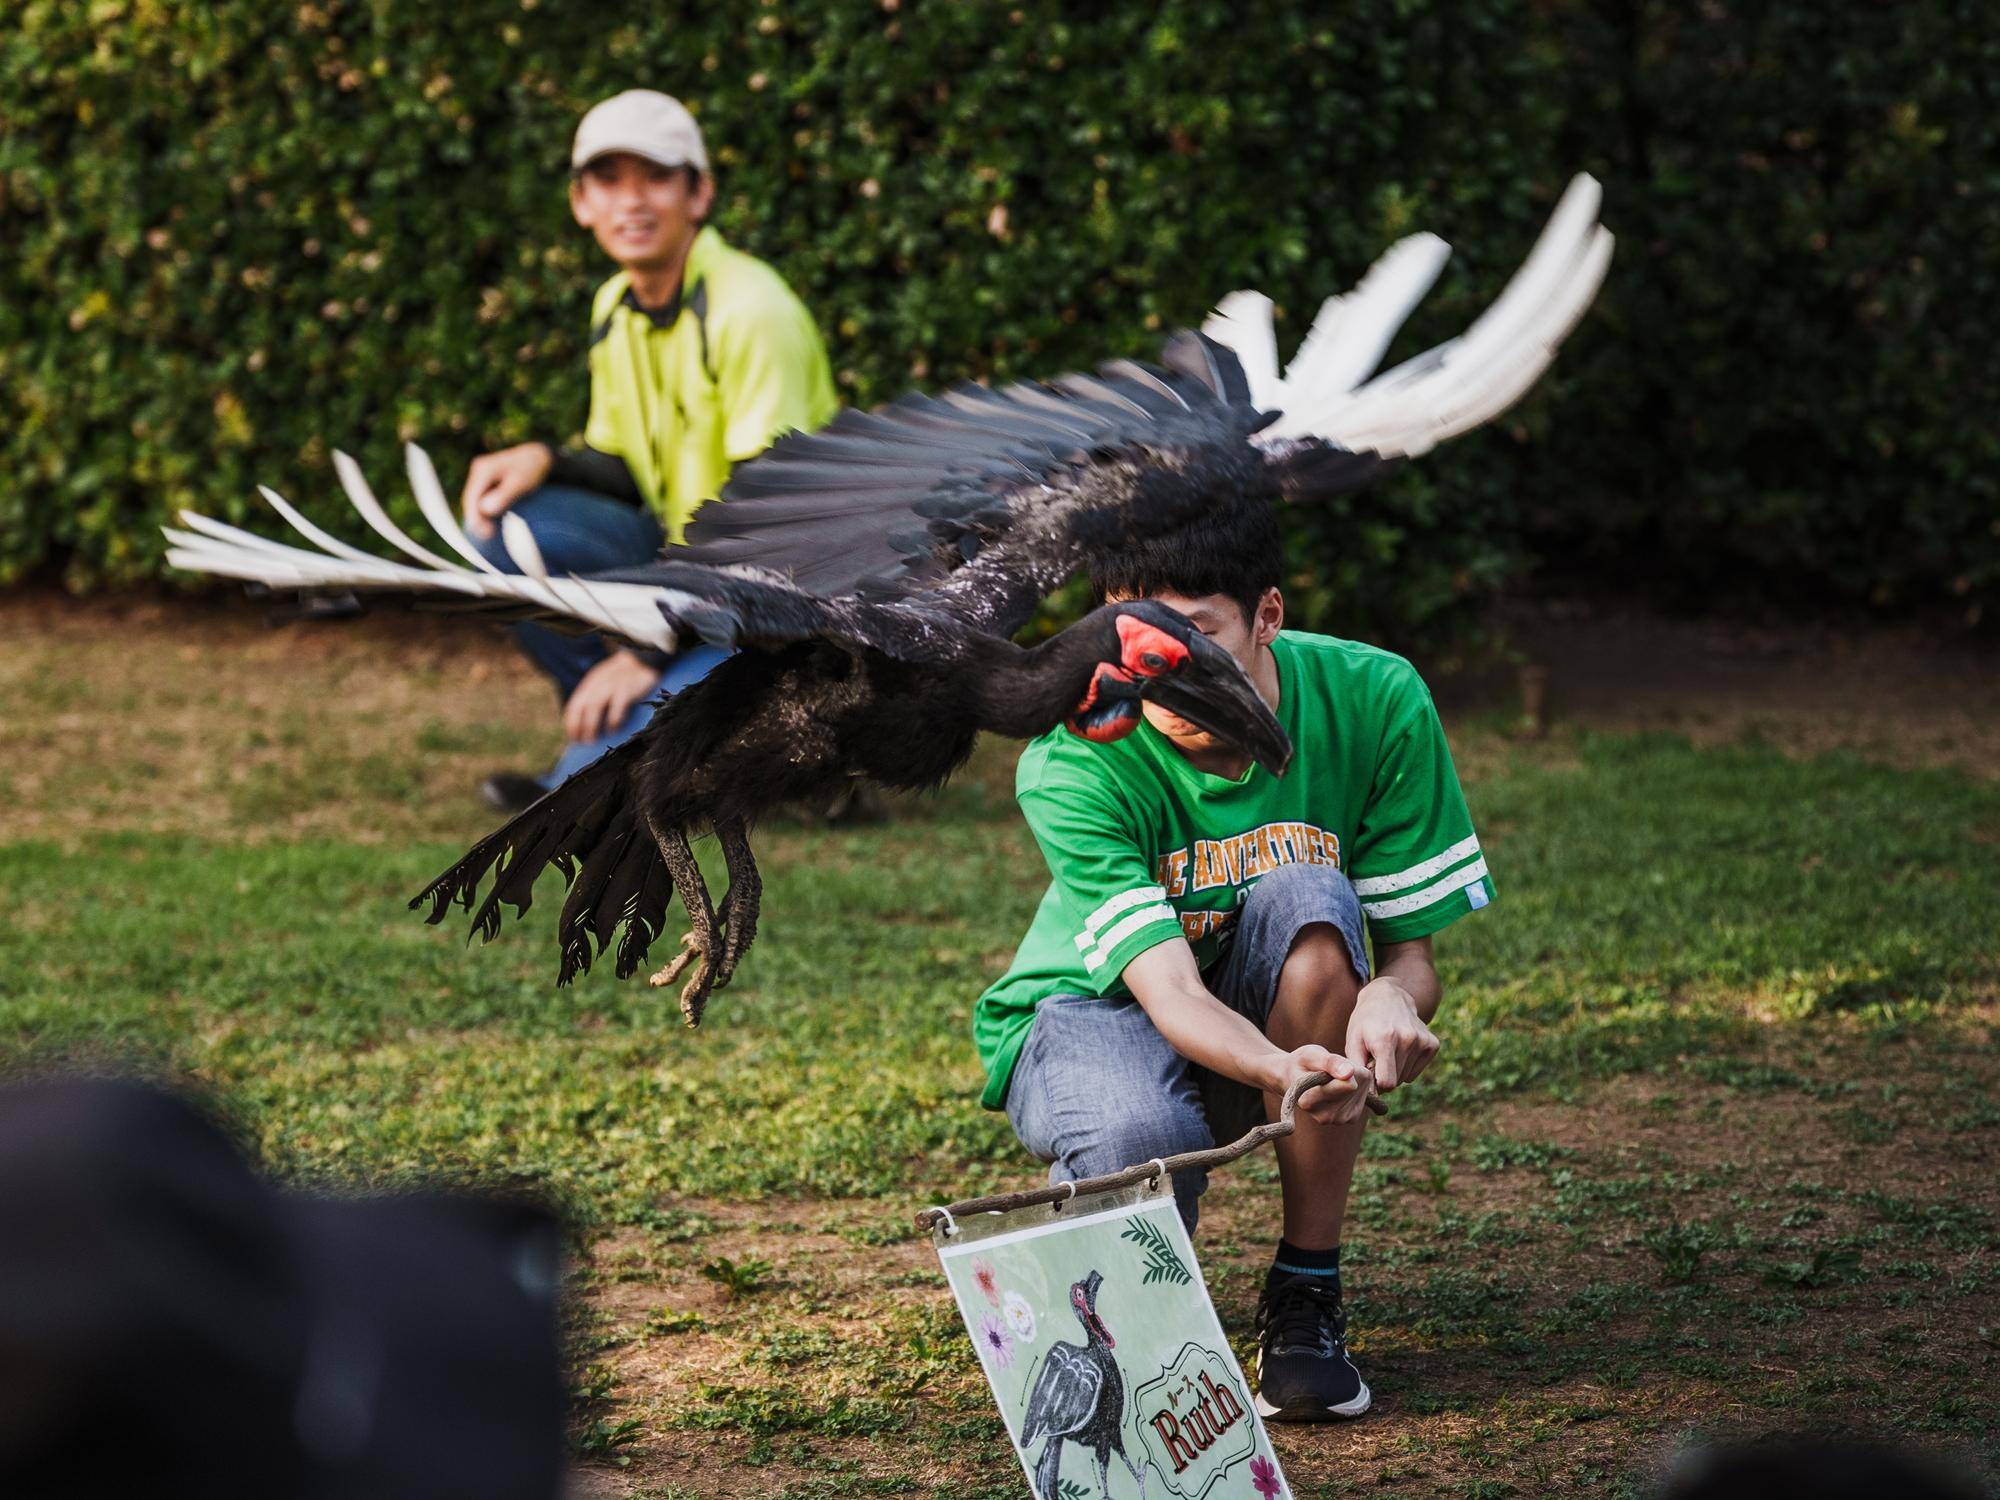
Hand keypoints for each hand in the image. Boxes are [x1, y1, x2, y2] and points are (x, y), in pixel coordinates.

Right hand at [460, 442, 552, 539]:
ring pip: (474, 500)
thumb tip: (485, 509)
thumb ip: (503, 495)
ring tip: (489, 533)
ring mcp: (481, 475)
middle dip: (476, 519)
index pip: (471, 496)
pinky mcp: (486, 481)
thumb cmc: (531, 469)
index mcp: (484, 469)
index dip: (474, 516)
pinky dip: (484, 511)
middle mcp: (479, 470)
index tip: (483, 532)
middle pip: (470, 499)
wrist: (538, 457)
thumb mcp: (520, 483)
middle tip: (487, 535)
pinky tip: (490, 523)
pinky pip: (481, 499)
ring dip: (479, 516)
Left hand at [563, 651, 661, 743]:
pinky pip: (617, 704)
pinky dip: (613, 718)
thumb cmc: (627, 677)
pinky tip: (613, 729)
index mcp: (591, 683)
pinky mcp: (627, 688)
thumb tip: (590, 726)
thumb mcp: (607, 684)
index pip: (574, 704)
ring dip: (591, 724)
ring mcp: (612, 684)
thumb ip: (597, 698)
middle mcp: (598, 683)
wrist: (646, 659)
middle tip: (581, 742)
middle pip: (581, 705)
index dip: (571, 722)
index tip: (573, 738)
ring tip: (591, 740)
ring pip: (595, 705)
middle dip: (578, 725)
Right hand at [1269, 1045, 1375, 1126]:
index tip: (1330, 1063)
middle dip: (1349, 1073)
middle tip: (1330, 1070)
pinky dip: (1357, 1088)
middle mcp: (1324, 1116)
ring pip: (1361, 1091)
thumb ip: (1330, 1062)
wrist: (1294, 1078)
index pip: (1347, 1085)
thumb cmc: (1302, 1063)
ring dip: (1353, 1080)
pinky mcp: (1350, 1119)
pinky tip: (1342, 1085)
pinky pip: (1364, 1097)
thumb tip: (1349, 1073)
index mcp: (1309, 1101)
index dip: (1344, 1066)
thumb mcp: (1311, 1055)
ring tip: (1333, 1077)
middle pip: (1355, 1087)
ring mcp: (1338, 1120)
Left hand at [1345, 978, 1440, 1092]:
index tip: (1371, 1074)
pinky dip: (1407, 1065)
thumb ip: (1357, 1068)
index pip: (1387, 1083)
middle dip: (1384, 1075)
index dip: (1376, 1084)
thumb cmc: (1365, 1022)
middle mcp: (1407, 1039)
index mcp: (1385, 1039)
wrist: (1388, 996)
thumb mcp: (1353, 1041)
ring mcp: (1422, 1040)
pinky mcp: (1433, 1043)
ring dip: (1395, 1069)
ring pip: (1406, 1077)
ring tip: (1388, 1051)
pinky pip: (1416, 1070)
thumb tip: (1367, 1094)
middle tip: (1376, 1058)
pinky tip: (1400, 1049)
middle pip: (1396, 1081)